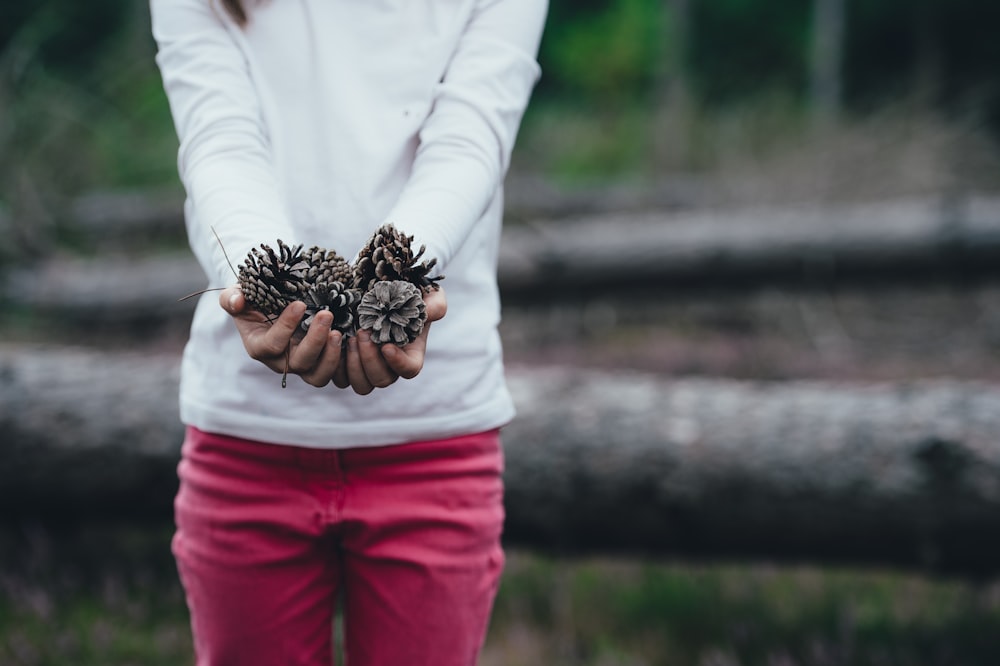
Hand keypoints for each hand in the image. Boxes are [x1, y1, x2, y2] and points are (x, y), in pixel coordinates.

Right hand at [219, 287, 344, 387]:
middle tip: (326, 314)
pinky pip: (333, 373)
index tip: (299, 304)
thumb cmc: (254, 299)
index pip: (272, 345)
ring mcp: (302, 365)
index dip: (285, 327)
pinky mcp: (319, 364)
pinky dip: (343, 361)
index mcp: (259, 347)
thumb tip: (237, 301)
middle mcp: (281, 362)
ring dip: (330, 356)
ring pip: (318, 375)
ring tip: (338, 331)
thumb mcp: (238, 294)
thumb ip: (232, 298)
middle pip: (299, 363)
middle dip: (314, 340)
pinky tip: (351, 339)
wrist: (273, 305)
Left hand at [340, 286, 447, 394]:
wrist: (379, 294)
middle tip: (362, 333)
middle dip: (370, 360)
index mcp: (410, 354)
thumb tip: (429, 312)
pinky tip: (335, 342)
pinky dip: (336, 365)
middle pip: (382, 380)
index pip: (409, 370)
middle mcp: (389, 366)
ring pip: (361, 385)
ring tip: (349, 338)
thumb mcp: (426, 295)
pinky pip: (340, 378)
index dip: (398, 363)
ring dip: (354, 365)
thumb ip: (434, 304)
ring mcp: (367, 368)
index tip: (386, 346)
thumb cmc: (406, 295)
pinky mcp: (347, 365)